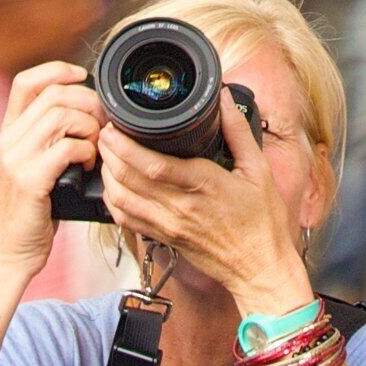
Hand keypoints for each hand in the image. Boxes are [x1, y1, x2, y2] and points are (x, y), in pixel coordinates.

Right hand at [0, 62, 99, 263]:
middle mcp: (8, 140)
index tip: (83, 75)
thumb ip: (49, 141)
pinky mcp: (30, 180)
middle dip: (88, 103)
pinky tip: (90, 167)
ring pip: (62, 116)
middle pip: (54, 95)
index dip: (57, 70)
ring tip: (96, 148)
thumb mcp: (32, 168)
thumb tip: (87, 117)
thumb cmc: (29, 213)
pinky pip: (68, 148)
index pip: (26, 82)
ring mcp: (16, 159)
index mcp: (8, 133)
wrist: (7, 253)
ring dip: (91, 129)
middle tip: (103, 124)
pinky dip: (88, 153)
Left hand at [98, 103, 310, 311]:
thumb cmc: (262, 221)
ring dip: (107, 176)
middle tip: (104, 133)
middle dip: (109, 153)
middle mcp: (179, 207)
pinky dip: (113, 202)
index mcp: (203, 185)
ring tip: (106, 155)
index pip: (152, 164)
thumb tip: (222, 99)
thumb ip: (238, 131)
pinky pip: (127, 220)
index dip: (125, 145)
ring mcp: (168, 225)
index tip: (115, 127)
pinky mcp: (164, 238)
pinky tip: (114, 187)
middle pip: (129, 178)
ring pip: (122, 199)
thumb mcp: (258, 170)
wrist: (259, 266)